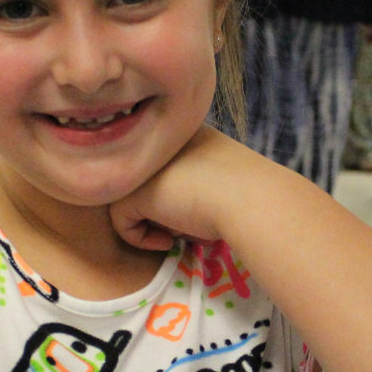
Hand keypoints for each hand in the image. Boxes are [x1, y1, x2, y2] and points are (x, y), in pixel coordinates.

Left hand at [110, 125, 237, 250]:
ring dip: (156, 223)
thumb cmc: (246, 191)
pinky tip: (169, 241)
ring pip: (134, 202)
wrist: (250, 199)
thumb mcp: (218, 175)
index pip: (165, 169)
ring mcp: (141, 165)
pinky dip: (141, 239)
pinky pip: (121, 222)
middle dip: (165, 211)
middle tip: (190, 222)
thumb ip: (191, 180)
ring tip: (184, 228)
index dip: (178, 195)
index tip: (201, 211)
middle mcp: (156, 140)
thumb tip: (171, 211)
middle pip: (149, 185)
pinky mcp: (131, 191)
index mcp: (182, 131)